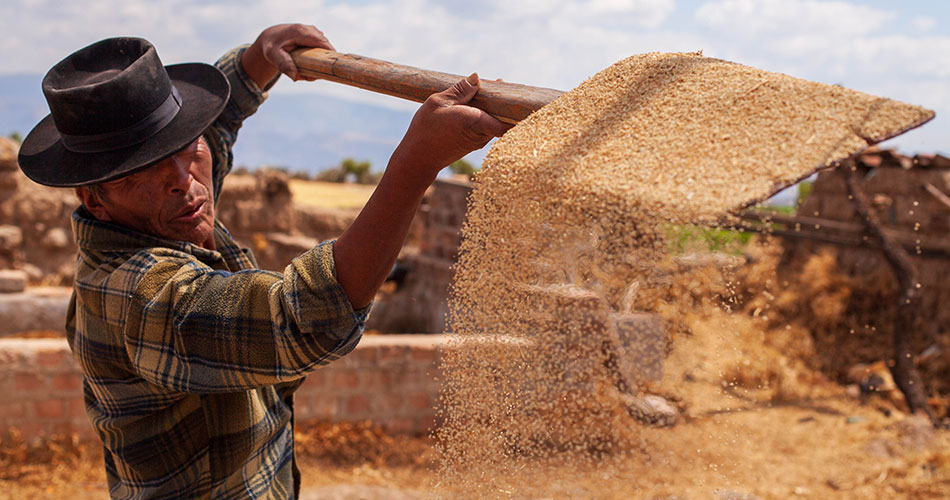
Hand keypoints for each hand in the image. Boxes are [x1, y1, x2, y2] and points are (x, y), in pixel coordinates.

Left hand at [243, 24, 333, 86]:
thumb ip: (284, 65)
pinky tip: (307, 62)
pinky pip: (321, 47)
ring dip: (319, 59)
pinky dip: (318, 56)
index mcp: (300, 32)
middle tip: (314, 74)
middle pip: (325, 46)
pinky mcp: (315, 35)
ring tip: (306, 68)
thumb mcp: (272, 55)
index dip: (330, 54)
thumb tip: (296, 77)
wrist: (270, 38)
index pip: (321, 42)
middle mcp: (309, 29)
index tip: (333, 68)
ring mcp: (313, 31)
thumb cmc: (271, 47)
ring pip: (324, 47)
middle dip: (323, 60)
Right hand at [389, 73, 511, 181]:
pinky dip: (485, 115)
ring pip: (495, 121)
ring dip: (493, 108)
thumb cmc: (426, 129)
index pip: (508, 118)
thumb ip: (460, 90)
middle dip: (502, 101)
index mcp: (476, 121)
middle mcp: (482, 134)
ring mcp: (479, 141)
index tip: (510, 90)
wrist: (418, 158)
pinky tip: (474, 104)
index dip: (513, 105)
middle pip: (503, 116)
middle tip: (496, 84)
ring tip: (484, 91)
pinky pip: (486, 126)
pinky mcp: (474, 144)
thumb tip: (477, 78)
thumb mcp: (439, 101)